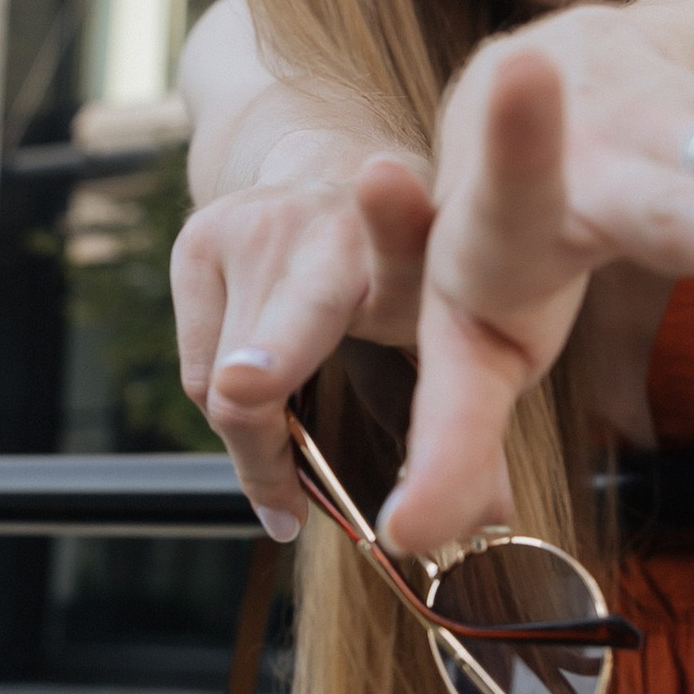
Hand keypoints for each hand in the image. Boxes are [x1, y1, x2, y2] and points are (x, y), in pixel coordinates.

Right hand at [173, 166, 430, 533]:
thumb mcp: (450, 336)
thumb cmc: (407, 280)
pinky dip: (227, 403)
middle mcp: (324, 228)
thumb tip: (495, 522)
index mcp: (406, 250)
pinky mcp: (199, 240)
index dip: (352, 270)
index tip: (260, 375)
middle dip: (259, 423)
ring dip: (256, 439)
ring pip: (226, 385)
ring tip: (290, 461)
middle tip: (284, 513)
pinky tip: (263, 384)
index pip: (393, 246)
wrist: (339, 172)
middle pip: (266, 362)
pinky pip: (199, 369)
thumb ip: (466, 427)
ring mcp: (252, 228)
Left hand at [384, 0, 693, 552]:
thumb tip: (419, 538)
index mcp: (506, 234)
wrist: (518, 77)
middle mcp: (589, 170)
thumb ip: (448, 442)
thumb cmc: (493, 248)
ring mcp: (658, 131)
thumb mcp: (462, 346)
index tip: (453, 126)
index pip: (493, 223)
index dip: (469, 192)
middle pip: (673, 213)